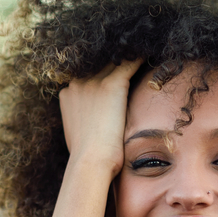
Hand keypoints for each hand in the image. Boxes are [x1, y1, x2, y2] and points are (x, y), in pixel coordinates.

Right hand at [59, 59, 142, 177]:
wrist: (90, 162)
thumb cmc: (87, 157)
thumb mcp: (78, 133)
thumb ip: (83, 120)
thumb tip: (93, 125)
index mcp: (68, 94)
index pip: (89, 76)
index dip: (103, 76)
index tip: (116, 79)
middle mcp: (77, 83)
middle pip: (100, 66)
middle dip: (114, 65)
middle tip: (132, 64)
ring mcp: (93, 82)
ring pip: (115, 62)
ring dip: (128, 60)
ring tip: (143, 54)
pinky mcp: (111, 85)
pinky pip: (129, 64)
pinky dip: (139, 59)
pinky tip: (150, 55)